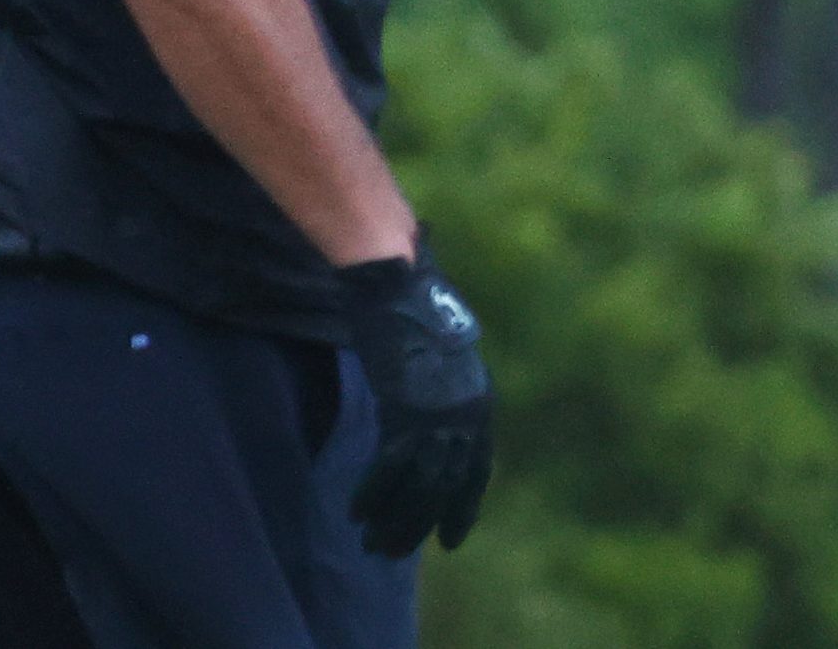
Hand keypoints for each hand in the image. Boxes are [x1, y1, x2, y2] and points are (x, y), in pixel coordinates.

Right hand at [338, 244, 494, 556]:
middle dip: (420, 524)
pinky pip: (390, 468)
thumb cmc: (412, 317)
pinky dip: (373, 493)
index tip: (450, 541)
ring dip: (395, 520)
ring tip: (373, 544)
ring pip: (420, 486)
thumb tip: (424, 441)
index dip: (463, 508)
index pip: (477, 471)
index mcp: (481, 403)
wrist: (398, 286)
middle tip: (393, 550)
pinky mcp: (406, 410)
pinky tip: (356, 512)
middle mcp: (467, 415)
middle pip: (446, 486)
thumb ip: (440, 400)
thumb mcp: (439, 364)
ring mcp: (439, 414)